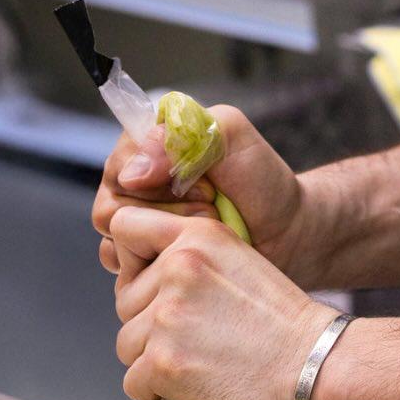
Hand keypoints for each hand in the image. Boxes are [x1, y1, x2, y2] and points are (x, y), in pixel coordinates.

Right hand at [92, 105, 303, 277]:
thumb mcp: (232, 136)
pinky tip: (189, 254)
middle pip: (112, 205)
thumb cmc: (263, 181)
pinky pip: (123, 264)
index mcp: (151, 145)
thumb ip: (183, 135)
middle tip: (209, 208)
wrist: (288, 232)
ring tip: (206, 230)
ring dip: (164, 238)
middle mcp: (137, 182)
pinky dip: (155, 264)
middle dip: (166, 212)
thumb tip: (132, 175)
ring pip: (116, 237)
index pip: (118, 164)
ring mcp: (140, 221)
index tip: (202, 184)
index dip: (155, 180)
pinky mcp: (146, 256)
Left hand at [110, 207, 337, 399]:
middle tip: (195, 341)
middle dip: (149, 325)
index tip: (153, 286)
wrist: (320, 368)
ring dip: (153, 363)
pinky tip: (191, 391)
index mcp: (197, 235)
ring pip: (127, 345)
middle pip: (124, 301)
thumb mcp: (240, 262)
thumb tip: (139, 284)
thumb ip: (189, 261)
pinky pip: (133, 383)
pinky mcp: (163, 362)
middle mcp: (177, 267)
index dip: (133, 260)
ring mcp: (167, 316)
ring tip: (199, 366)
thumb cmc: (286, 327)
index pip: (124, 226)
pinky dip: (155, 394)